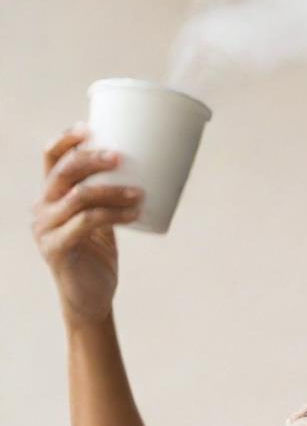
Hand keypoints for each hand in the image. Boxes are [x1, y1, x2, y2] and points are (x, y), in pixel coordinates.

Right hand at [31, 123, 143, 328]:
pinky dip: (114, 214)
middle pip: (63, 172)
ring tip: (139, 192)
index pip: (50, 159)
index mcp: (50, 196)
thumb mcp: (100, 220)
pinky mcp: (57, 248)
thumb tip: (145, 169)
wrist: (91, 297)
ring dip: (112, 190)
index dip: (66, 140)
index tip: (91, 127)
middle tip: (121, 157)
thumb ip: (107, 197)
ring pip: (79, 196)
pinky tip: (135, 212)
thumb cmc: (98, 255)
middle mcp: (42, 208)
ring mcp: (46, 229)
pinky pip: (87, 222)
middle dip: (92, 160)